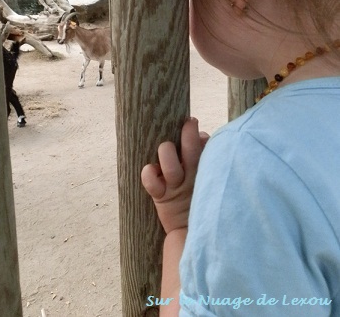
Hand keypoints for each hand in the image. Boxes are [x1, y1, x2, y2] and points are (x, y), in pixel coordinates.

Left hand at [141, 118, 208, 234]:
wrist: (190, 231)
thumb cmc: (195, 195)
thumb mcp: (205, 174)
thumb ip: (204, 153)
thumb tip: (202, 136)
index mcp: (204, 168)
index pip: (205, 146)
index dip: (197, 135)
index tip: (193, 123)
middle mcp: (192, 176)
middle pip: (192, 151)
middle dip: (188, 135)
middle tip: (189, 124)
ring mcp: (177, 187)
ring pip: (171, 167)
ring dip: (167, 153)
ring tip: (166, 149)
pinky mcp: (162, 197)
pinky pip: (152, 184)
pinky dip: (149, 175)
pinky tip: (150, 170)